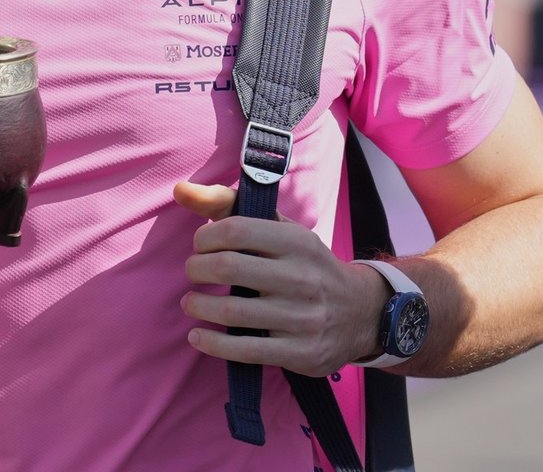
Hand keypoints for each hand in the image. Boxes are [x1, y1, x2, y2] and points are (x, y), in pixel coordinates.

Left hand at [174, 180, 387, 376]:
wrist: (362, 313)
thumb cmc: (307, 265)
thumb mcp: (282, 230)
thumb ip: (229, 206)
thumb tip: (180, 190)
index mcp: (298, 242)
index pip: (236, 229)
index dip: (205, 237)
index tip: (200, 245)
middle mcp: (303, 278)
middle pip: (229, 268)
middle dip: (197, 269)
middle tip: (193, 272)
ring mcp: (303, 318)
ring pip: (231, 311)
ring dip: (198, 306)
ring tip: (191, 303)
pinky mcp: (301, 353)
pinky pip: (245, 350)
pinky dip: (212, 343)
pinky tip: (198, 336)